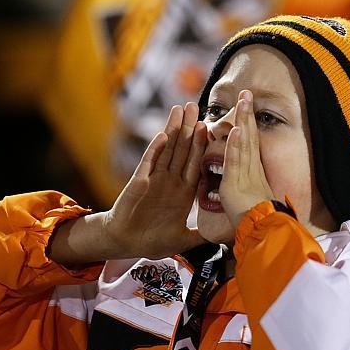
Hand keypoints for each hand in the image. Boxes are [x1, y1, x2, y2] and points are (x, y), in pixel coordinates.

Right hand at [104, 103, 207, 258]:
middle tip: (195, 106)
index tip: (211, 127)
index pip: (195, 164)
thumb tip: (223, 237)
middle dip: (189, 128)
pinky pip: (148, 164)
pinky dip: (155, 150)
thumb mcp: (183, 239)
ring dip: (173, 130)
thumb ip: (202, 235)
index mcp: (182, 192)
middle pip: (182, 150)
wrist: (125, 243)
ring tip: (179, 110)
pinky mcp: (139, 184)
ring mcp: (154, 180)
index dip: (202, 145)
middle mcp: (169, 181)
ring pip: (167, 150)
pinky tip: (162, 136)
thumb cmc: (152, 240)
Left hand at [219, 90, 274, 227]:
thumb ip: (243, 191)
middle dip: (248, 114)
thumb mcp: (248, 201)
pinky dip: (236, 144)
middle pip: (250, 136)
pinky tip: (237, 129)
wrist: (262, 232)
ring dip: (243, 120)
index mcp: (252, 173)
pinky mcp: (235, 183)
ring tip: (243, 100)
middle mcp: (251, 169)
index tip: (246, 108)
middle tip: (247, 93)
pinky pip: (235, 160)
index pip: (249, 143)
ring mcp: (244, 174)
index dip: (248, 124)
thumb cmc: (255, 221)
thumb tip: (243, 190)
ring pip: (244, 142)